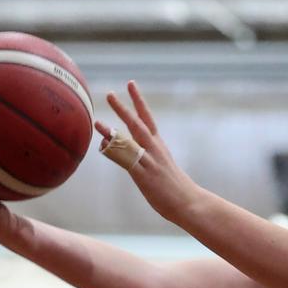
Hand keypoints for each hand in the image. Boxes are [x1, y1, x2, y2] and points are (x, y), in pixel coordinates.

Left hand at [96, 81, 196, 222]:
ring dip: (113, 131)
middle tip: (109, 94)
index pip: (148, 119)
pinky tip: (103, 145)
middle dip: (123, 109)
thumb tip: (127, 151)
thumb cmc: (175, 188)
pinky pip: (127, 161)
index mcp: (159, 146)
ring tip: (97, 121)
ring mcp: (150, 162)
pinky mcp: (145, 176)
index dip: (138, 101)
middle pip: (137, 124)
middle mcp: (155, 150)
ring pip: (130, 142)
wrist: (190, 202)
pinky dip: (116, 152)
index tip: (131, 84)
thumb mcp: (160, 167)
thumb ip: (144, 157)